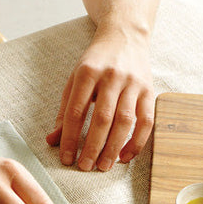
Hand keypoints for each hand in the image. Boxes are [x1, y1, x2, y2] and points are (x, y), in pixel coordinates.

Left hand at [46, 29, 153, 171]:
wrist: (125, 36)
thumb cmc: (97, 62)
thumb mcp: (75, 79)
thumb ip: (65, 110)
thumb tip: (53, 140)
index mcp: (87, 72)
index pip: (76, 111)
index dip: (70, 137)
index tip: (66, 158)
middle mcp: (111, 77)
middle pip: (102, 118)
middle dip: (92, 146)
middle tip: (85, 167)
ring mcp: (133, 84)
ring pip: (125, 121)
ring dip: (114, 147)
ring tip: (104, 166)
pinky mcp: (149, 91)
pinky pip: (146, 121)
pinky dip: (137, 141)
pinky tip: (125, 156)